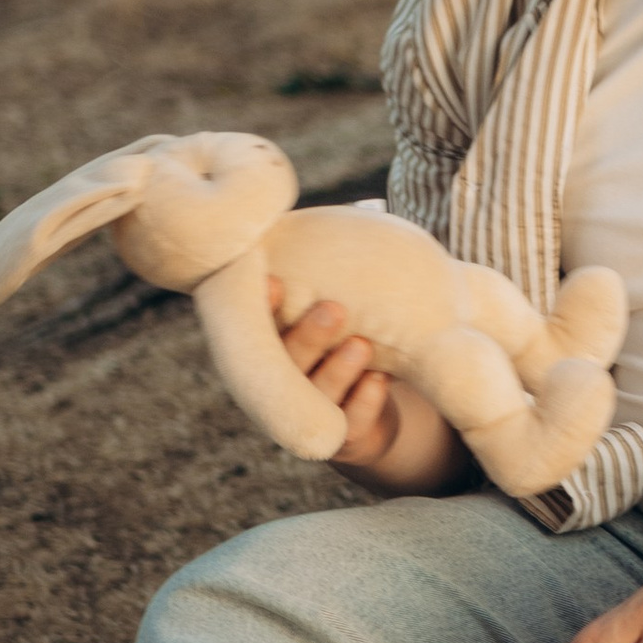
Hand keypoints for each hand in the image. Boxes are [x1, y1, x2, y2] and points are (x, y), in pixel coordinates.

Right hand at [270, 282, 474, 493]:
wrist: (377, 407)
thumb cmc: (355, 337)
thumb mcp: (349, 303)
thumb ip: (347, 265)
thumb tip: (370, 203)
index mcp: (280, 343)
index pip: (262, 326)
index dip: (264, 307)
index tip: (274, 281)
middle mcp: (286, 381)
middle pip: (287, 361)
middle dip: (308, 335)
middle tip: (334, 309)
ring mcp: (312, 413)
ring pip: (318, 395)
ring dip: (339, 369)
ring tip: (361, 346)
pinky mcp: (342, 439)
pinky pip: (350, 424)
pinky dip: (366, 401)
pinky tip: (380, 381)